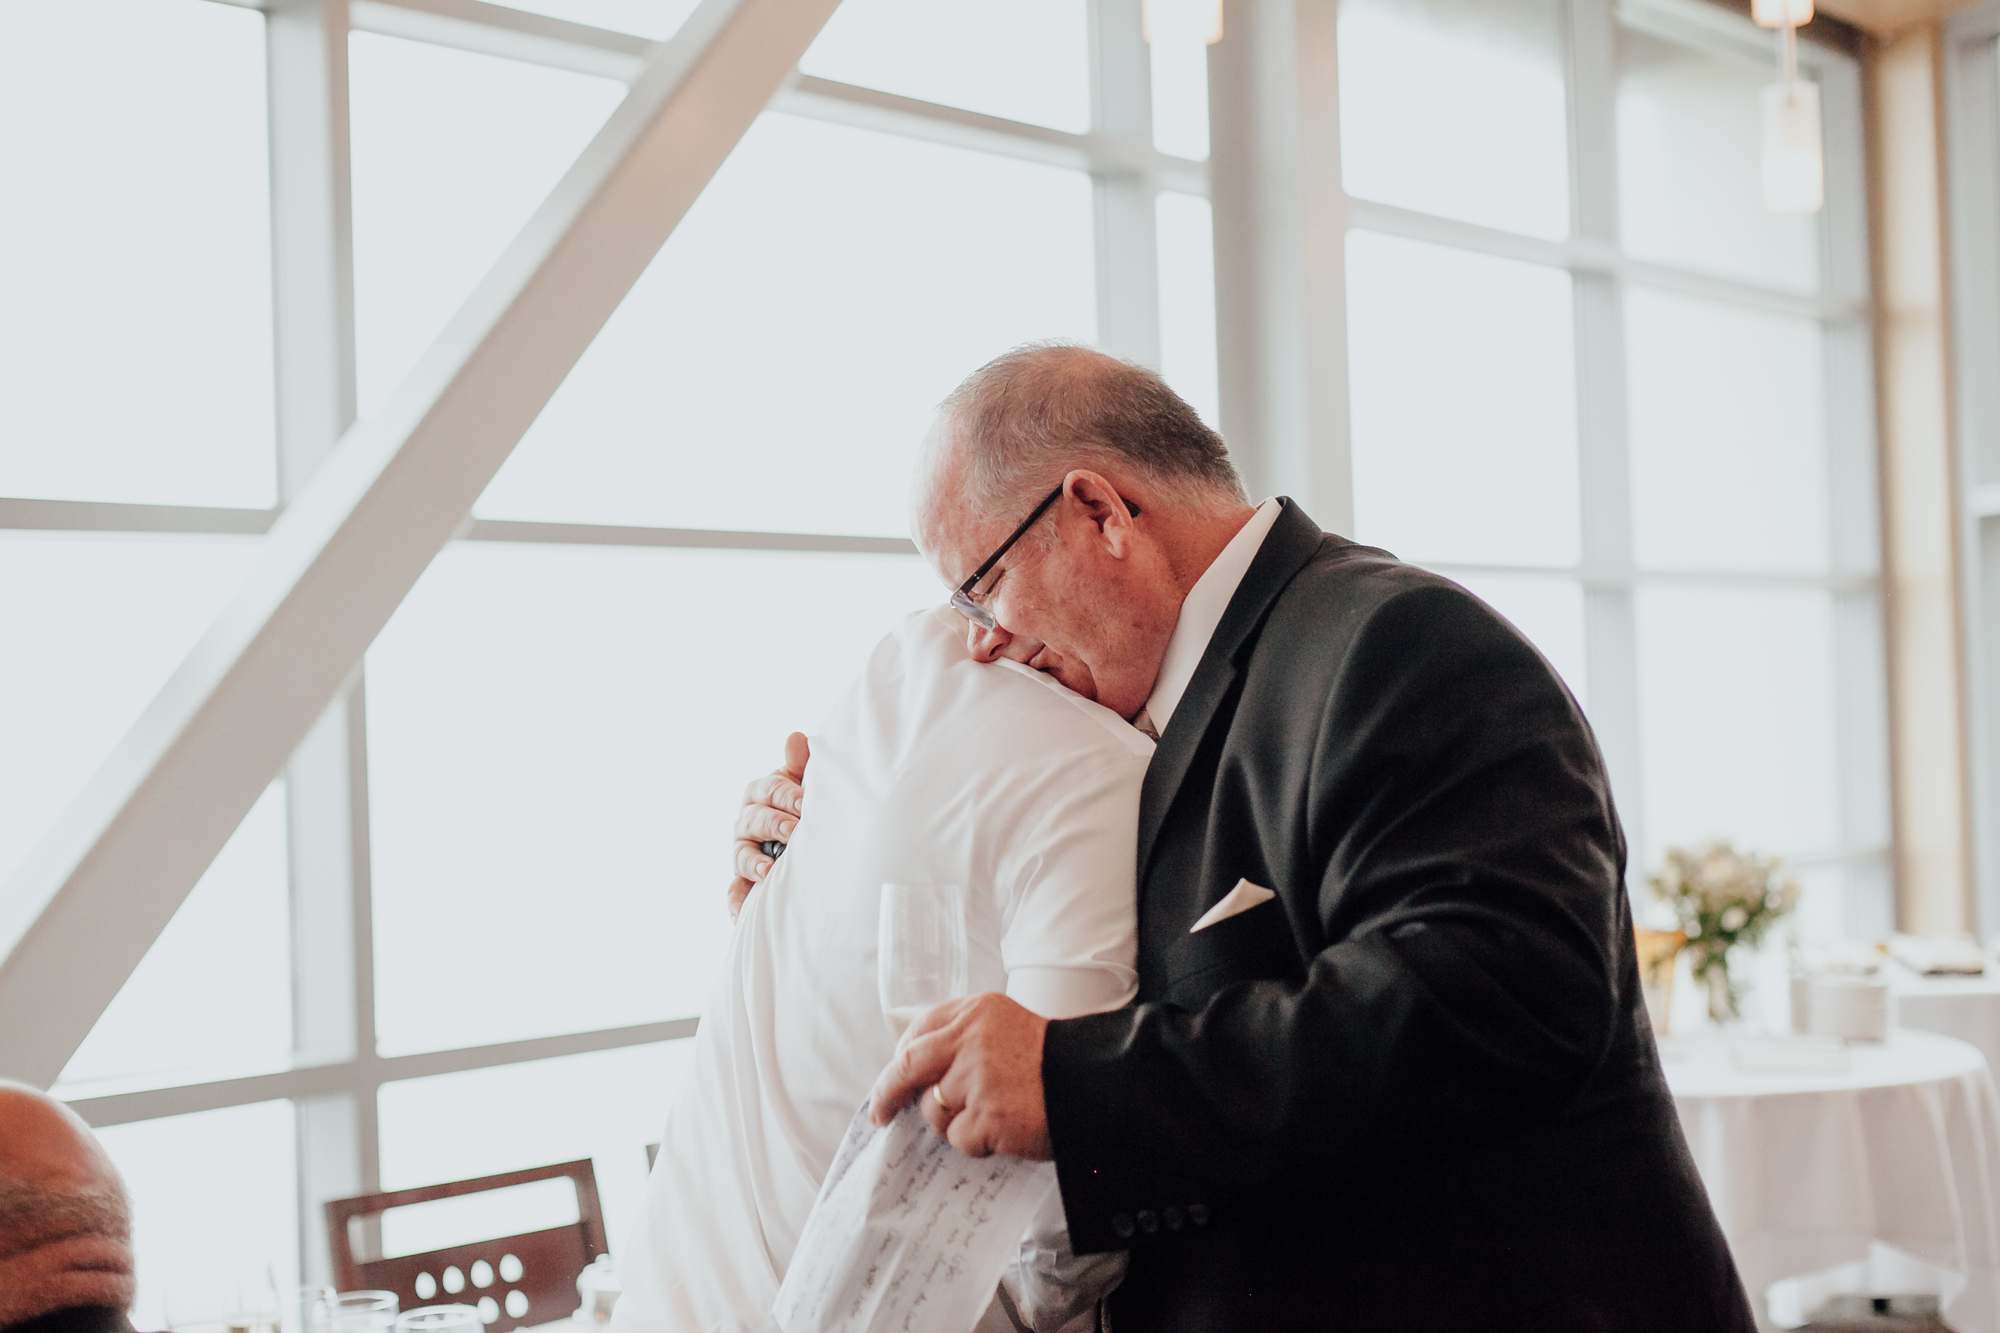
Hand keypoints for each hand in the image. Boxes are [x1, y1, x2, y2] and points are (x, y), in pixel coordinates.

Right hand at [727, 732, 807, 918]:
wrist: (798, 832)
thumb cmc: (801, 802)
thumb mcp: (802, 781)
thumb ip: (800, 763)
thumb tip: (796, 738)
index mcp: (762, 792)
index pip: (770, 790)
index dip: (787, 795)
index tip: (804, 802)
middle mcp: (747, 820)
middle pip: (755, 820)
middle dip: (774, 825)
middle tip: (795, 832)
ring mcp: (742, 850)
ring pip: (741, 855)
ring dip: (754, 863)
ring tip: (769, 871)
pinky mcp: (742, 878)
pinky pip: (734, 891)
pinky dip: (736, 904)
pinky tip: (739, 918)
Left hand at [869, 993, 1051, 1159]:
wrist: (1096, 1084)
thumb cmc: (1055, 1062)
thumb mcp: (1008, 1028)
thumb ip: (967, 1039)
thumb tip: (922, 1073)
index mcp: (975, 1012)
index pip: (919, 1030)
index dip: (901, 1057)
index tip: (892, 1077)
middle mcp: (970, 1039)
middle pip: (907, 1066)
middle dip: (887, 1092)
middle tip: (881, 1113)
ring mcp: (977, 1077)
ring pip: (933, 1110)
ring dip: (953, 1123)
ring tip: (990, 1119)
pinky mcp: (986, 1115)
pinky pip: (959, 1138)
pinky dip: (975, 1143)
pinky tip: (1002, 1133)